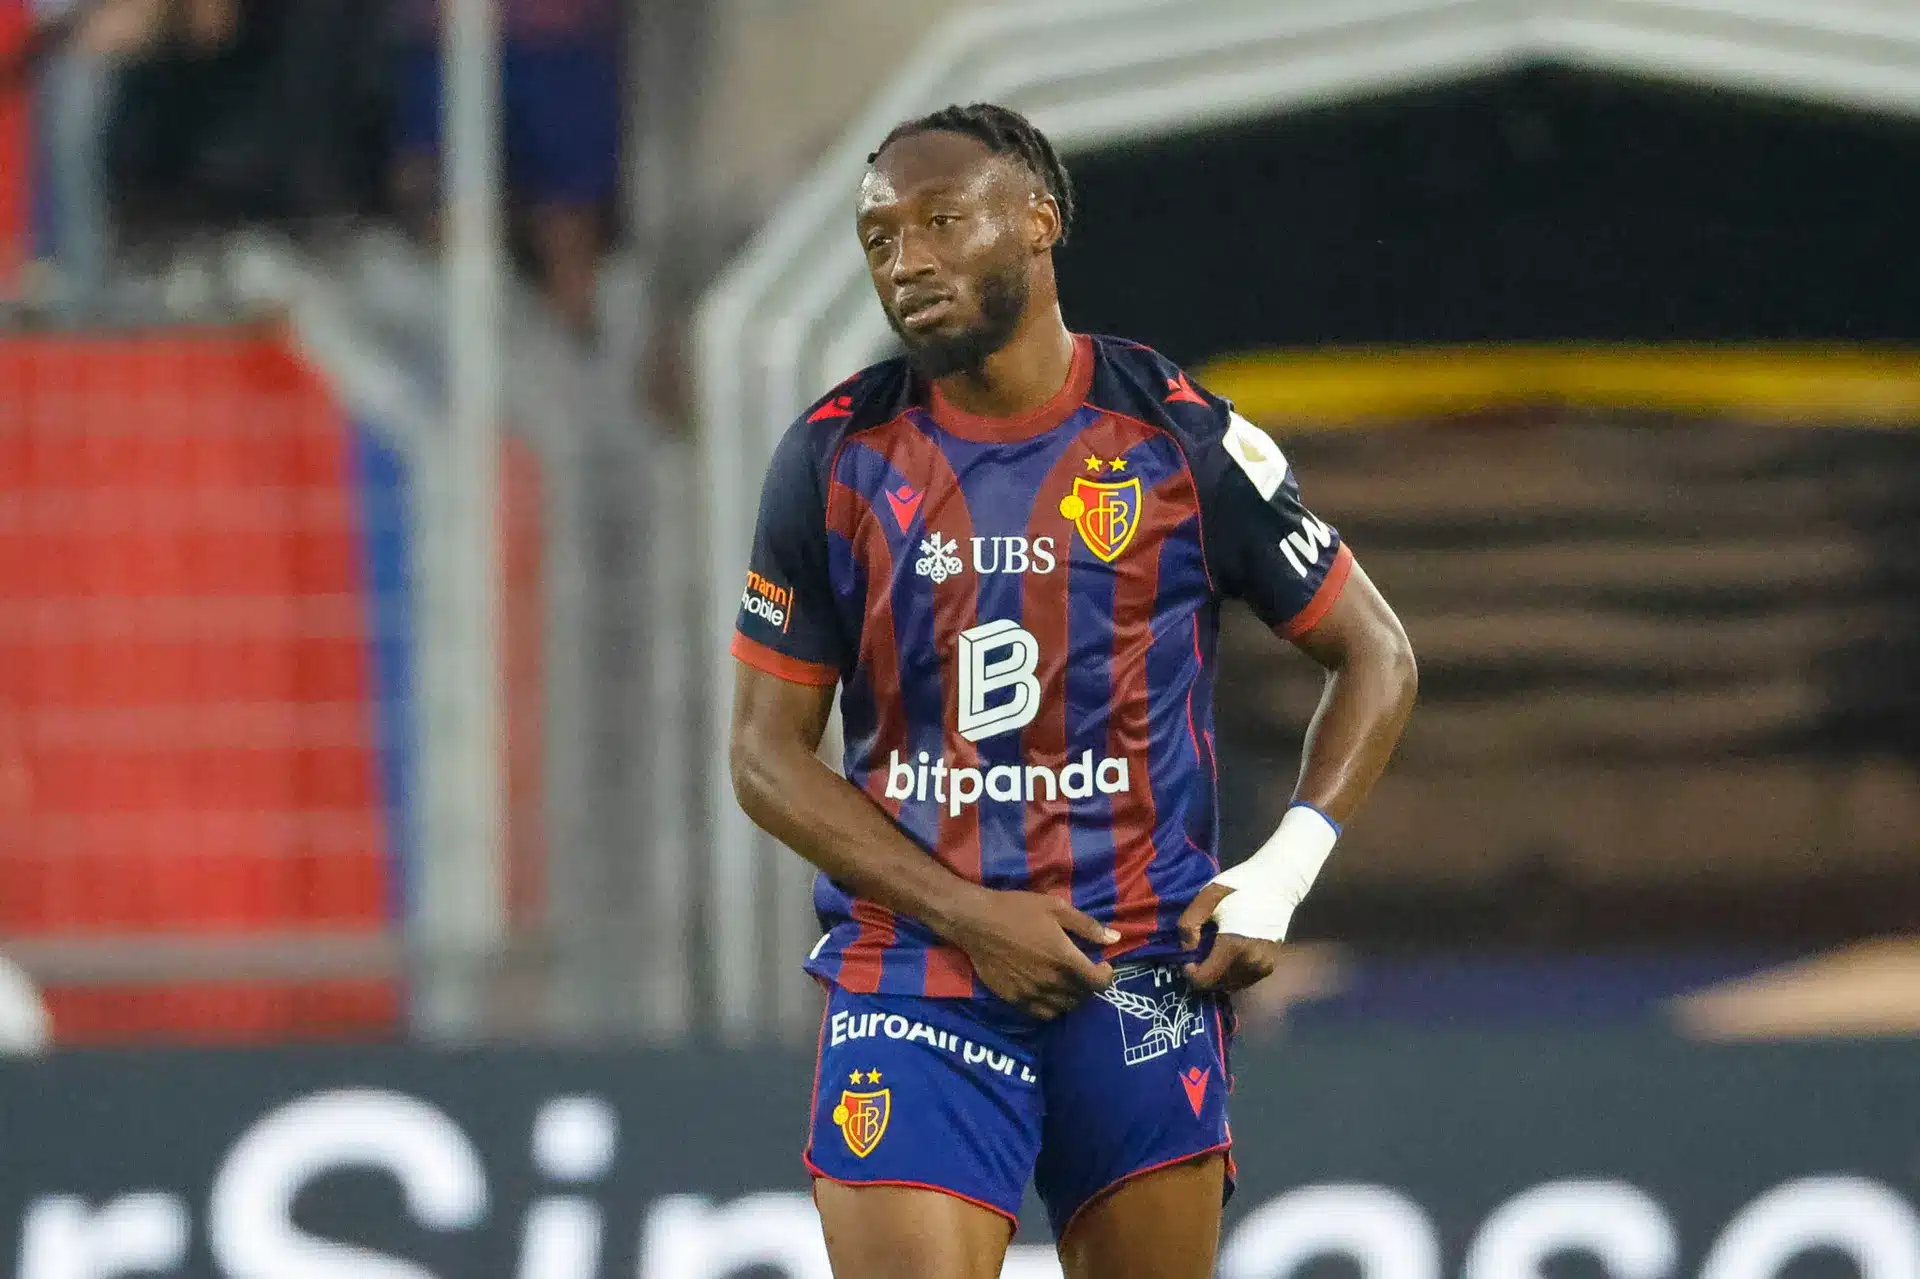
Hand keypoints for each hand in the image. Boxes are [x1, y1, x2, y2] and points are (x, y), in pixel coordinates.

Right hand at [947, 890, 1117, 1018]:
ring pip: (1064, 1007)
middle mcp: (1052, 982)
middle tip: (1084, 970)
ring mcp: (1032, 994)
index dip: (1106, 976)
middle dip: (1089, 985)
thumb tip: (1115, 939)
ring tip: (1067, 982)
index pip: (1098, 983)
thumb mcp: (1056, 908)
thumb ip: (1087, 926)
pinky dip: (1052, 1007)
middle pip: (1083, 997)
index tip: (1103, 965)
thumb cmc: (1017, 910)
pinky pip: (1042, 1014)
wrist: (976, 922)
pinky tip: (1048, 992)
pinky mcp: (1015, 1000)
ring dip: (1072, 997)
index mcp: (1065, 959)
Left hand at [1177, 884, 1283, 992]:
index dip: (1189, 971)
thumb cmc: (1241, 886)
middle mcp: (1252, 964)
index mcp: (1235, 948)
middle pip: (1216, 985)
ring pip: (1229, 985)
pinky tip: (1226, 954)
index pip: (1204, 980)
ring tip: (1212, 950)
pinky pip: (1242, 980)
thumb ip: (1189, 924)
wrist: (1278, 883)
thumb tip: (1187, 949)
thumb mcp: (1207, 896)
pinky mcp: (1269, 967)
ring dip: (1216, 974)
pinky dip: (1230, 973)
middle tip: (1199, 950)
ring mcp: (1263, 967)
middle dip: (1202, 972)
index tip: (1187, 955)